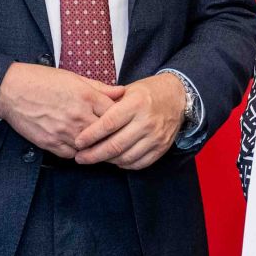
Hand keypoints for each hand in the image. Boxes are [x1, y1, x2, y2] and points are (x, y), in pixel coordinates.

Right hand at [0, 62, 121, 156]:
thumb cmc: (42, 80)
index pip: (116, 113)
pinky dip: (76, 152)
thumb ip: (100, 87)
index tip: (122, 120)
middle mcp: (78, 115)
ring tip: (97, 143)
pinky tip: (77, 146)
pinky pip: (71, 154)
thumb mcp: (74, 78)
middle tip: (115, 136)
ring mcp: (64, 131)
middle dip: (111, 135)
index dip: (121, 117)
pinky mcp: (50, 142)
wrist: (10, 90)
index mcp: (86, 97)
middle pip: (106, 133)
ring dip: (94, 146)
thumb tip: (122, 91)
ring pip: (90, 147)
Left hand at [72, 73, 186, 168]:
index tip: (78, 142)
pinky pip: (140, 163)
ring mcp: (156, 136)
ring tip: (96, 159)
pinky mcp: (162, 147)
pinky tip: (115, 161)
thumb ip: (108, 103)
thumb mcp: (128, 90)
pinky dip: (125, 165)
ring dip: (108, 161)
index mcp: (136, 104)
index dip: (90, 136)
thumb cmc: (147, 93)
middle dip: (93, 154)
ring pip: (126, 157)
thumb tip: (85, 118)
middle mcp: (147, 121)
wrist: (178, 96)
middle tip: (80, 157)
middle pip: (115, 145)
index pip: (108, 124)